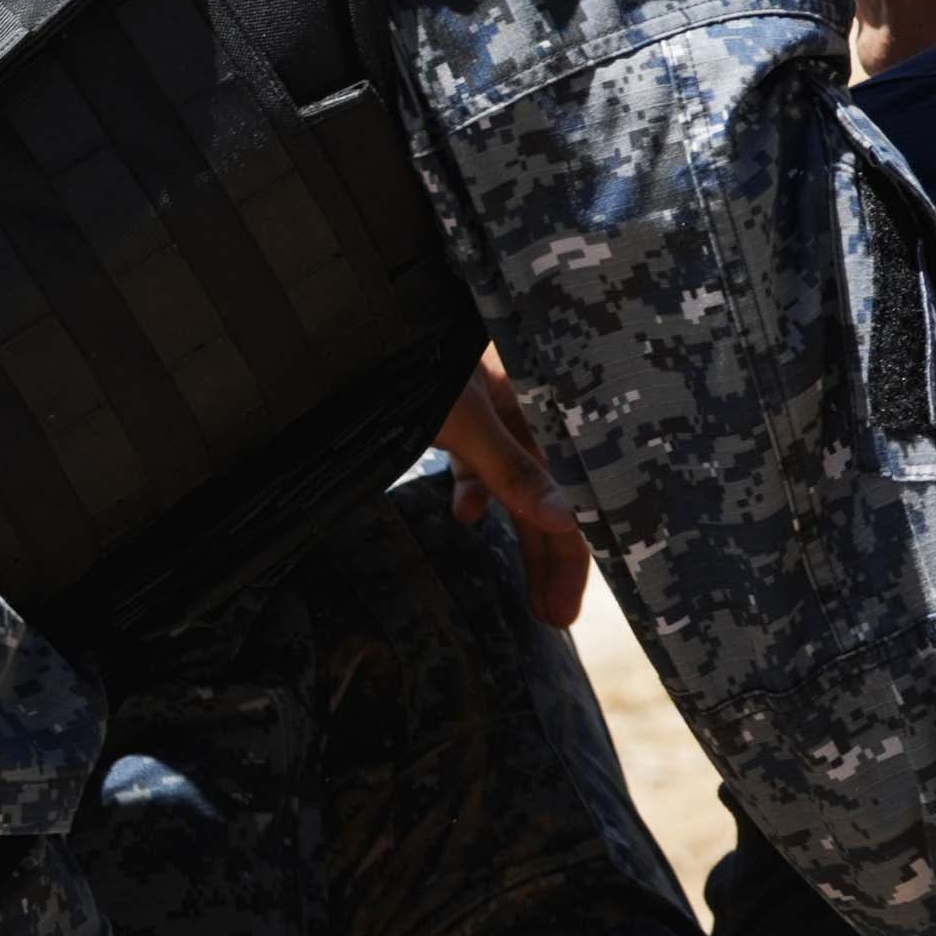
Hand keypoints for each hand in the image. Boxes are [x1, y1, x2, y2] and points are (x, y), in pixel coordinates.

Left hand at [436, 352, 591, 627]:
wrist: (360, 317)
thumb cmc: (413, 359)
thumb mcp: (463, 416)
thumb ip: (509, 468)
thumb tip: (563, 520)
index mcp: (542, 399)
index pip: (575, 485)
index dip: (573, 548)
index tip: (567, 606)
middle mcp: (525, 405)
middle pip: (549, 494)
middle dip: (549, 557)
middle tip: (554, 618)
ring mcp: (490, 408)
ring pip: (516, 486)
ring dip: (521, 537)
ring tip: (532, 597)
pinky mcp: (458, 413)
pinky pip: (479, 461)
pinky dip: (477, 489)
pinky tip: (466, 514)